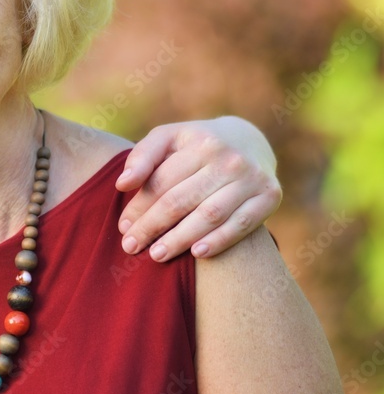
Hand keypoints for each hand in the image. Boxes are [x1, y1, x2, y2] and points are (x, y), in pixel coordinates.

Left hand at [116, 116, 281, 261]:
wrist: (249, 140)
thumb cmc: (196, 144)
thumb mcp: (168, 138)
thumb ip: (142, 156)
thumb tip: (122, 184)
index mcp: (200, 142)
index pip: (161, 181)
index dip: (139, 206)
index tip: (122, 227)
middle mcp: (228, 159)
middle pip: (181, 200)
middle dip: (152, 226)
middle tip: (131, 247)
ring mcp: (252, 178)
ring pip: (209, 215)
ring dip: (181, 238)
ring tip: (156, 255)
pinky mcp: (270, 196)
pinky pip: (242, 224)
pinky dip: (219, 240)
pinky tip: (196, 254)